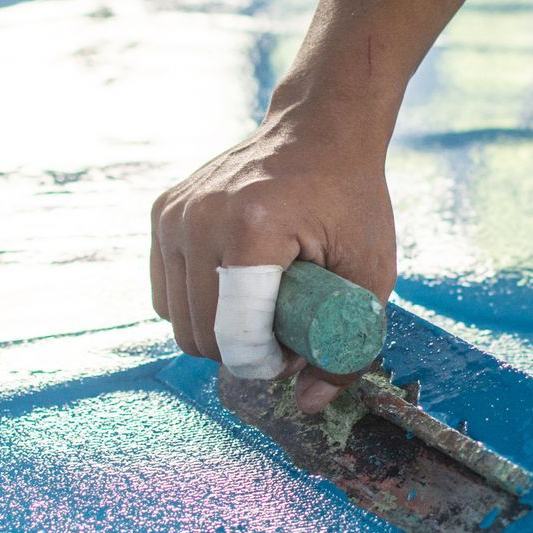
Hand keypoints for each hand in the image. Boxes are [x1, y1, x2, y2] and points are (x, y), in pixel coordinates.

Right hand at [150, 108, 396, 410]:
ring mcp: (174, 212)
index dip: (264, 364)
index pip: (234, 334)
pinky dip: (198, 305)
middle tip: (282, 334)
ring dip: (217, 331)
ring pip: (175, 318)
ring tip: (262, 310)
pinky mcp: (162, 212)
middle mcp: (200, 217)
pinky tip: (236, 291)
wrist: (321, 128)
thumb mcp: (370, 272)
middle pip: (198, 334)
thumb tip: (308, 404)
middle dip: (240, 351)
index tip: (295, 354)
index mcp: (250, 229)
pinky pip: (165, 291)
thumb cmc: (352, 197)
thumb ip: (346, 348)